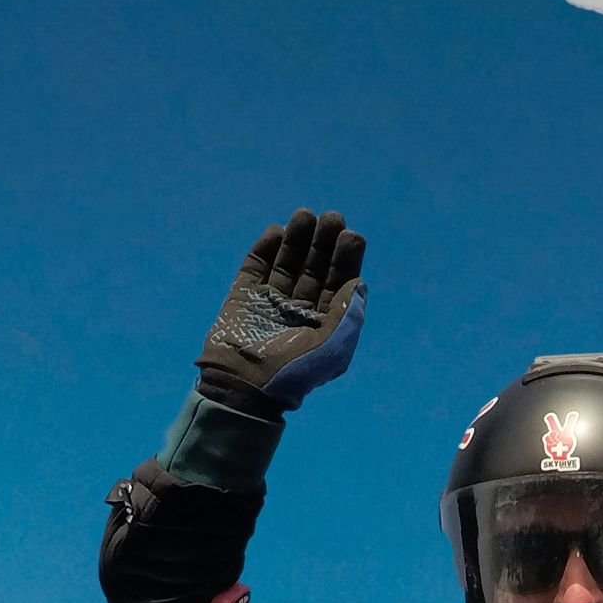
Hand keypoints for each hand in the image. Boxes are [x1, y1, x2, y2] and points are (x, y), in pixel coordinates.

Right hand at [196, 208, 366, 413]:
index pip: (338, 283)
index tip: (351, 236)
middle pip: (314, 268)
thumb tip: (359, 282)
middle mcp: (299, 310)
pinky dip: (265, 249)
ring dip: (297, 240)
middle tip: (331, 218)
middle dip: (323, 243)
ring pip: (287, 263)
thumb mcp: (334, 346)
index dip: (346, 258)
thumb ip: (349, 312)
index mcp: (324, 323)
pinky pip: (256, 267)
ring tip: (304, 216)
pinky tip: (277, 232)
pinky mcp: (243, 296)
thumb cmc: (295, 370)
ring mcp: (271, 302)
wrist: (245, 386)